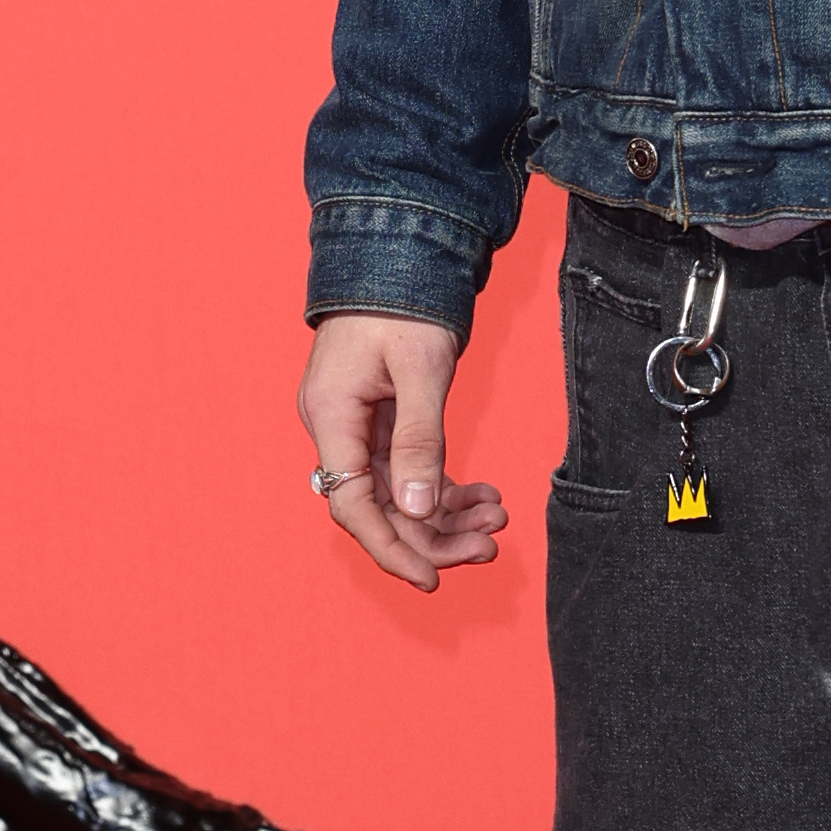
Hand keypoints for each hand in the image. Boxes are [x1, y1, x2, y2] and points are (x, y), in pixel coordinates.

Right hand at [299, 311, 506, 592]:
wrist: (398, 253)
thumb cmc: (403, 304)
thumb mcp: (420, 370)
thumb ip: (419, 441)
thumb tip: (417, 509)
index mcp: (333, 417)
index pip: (352, 505)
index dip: (391, 547)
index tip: (431, 577)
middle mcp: (337, 428)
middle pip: (380, 506)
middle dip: (433, 534)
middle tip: (489, 547)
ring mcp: (357, 425)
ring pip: (399, 493)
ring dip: (446, 513)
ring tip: (497, 520)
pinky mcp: (380, 420)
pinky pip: (409, 469)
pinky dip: (445, 486)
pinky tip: (485, 496)